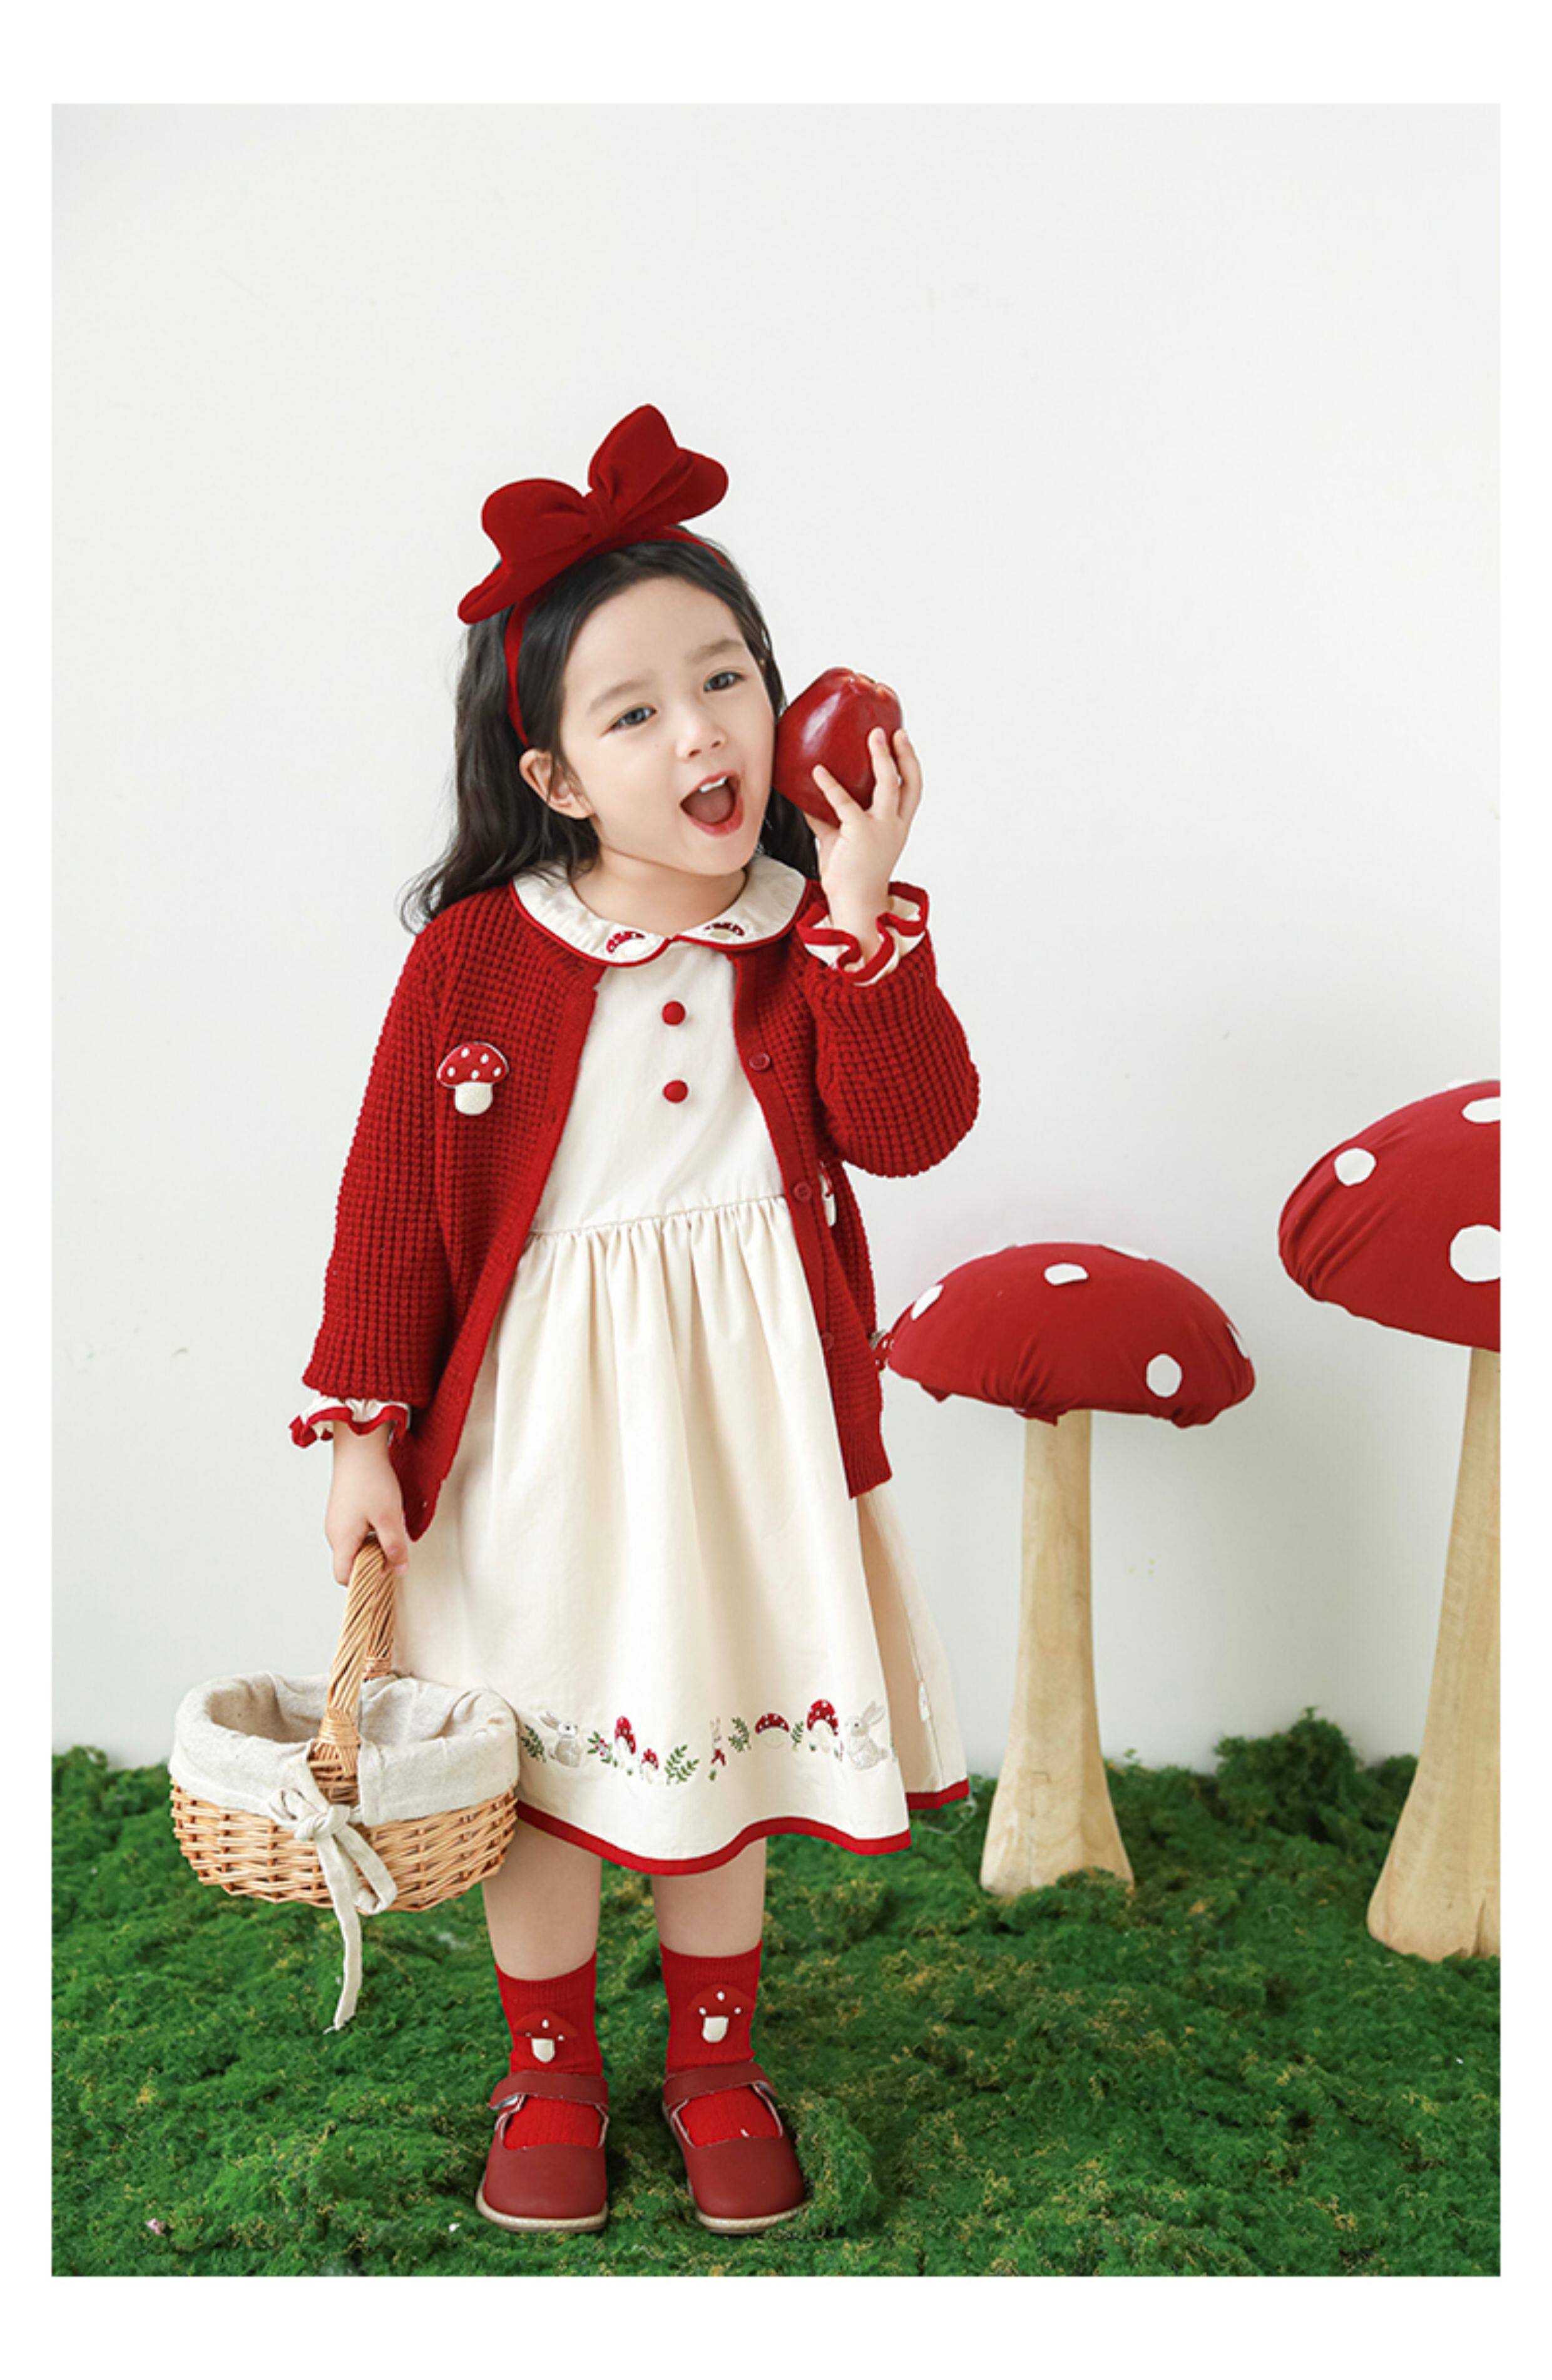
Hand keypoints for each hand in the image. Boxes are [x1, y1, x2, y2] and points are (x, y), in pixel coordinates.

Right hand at [324, 1430, 409, 1583]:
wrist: (358, 1449)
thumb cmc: (370, 1481)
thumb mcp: (389, 1518)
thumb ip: (394, 1547)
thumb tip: (399, 1570)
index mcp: (342, 1540)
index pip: (344, 1577)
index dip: (365, 1581)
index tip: (386, 1572)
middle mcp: (334, 1534)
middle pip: (351, 1563)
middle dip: (374, 1562)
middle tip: (394, 1548)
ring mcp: (337, 1522)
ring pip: (355, 1547)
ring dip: (374, 1545)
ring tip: (390, 1528)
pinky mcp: (343, 1511)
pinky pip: (355, 1532)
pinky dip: (370, 1532)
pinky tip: (383, 1517)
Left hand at [808, 727, 921, 936]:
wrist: (854, 903)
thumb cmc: (850, 875)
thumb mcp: (840, 840)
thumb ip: (829, 820)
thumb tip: (809, 803)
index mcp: (896, 826)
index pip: (911, 789)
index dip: (909, 763)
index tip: (902, 741)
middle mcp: (895, 825)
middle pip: (909, 782)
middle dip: (904, 754)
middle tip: (893, 732)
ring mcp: (881, 828)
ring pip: (889, 785)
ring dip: (882, 758)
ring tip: (873, 737)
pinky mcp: (860, 833)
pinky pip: (845, 803)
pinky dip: (830, 786)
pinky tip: (818, 771)